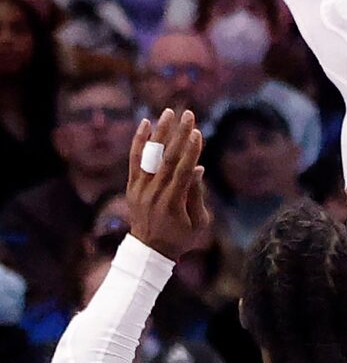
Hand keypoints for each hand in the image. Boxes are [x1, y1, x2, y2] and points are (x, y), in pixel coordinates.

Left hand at [126, 108, 211, 262]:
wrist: (150, 249)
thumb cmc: (180, 238)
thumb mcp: (198, 223)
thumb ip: (197, 195)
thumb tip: (198, 168)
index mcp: (173, 202)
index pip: (183, 170)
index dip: (191, 150)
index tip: (197, 132)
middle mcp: (155, 192)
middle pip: (168, 157)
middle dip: (179, 133)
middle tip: (188, 114)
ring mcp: (141, 188)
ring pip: (151, 155)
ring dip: (160, 131)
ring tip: (169, 112)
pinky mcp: (132, 185)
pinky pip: (134, 159)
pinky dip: (139, 141)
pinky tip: (145, 123)